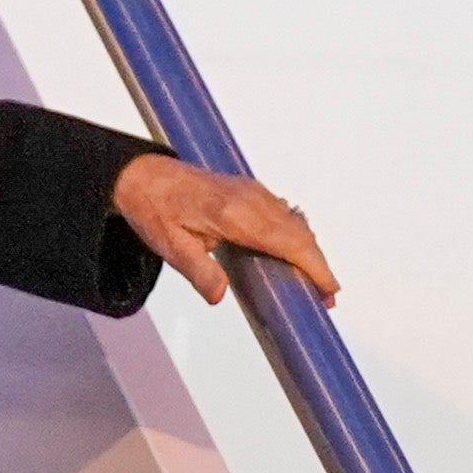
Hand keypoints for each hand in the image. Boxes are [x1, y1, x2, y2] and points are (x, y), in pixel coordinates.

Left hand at [114, 153, 337, 309]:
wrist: (144, 176)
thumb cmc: (155, 208)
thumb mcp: (170, 247)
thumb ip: (199, 272)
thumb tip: (219, 295)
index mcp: (234, 214)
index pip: (288, 241)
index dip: (314, 266)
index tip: (329, 288)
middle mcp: (251, 199)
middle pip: (301, 234)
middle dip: (319, 265)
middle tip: (326, 296)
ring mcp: (254, 193)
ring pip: (296, 223)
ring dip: (310, 252)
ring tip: (314, 283)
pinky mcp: (251, 192)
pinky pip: (285, 215)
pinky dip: (297, 237)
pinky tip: (293, 257)